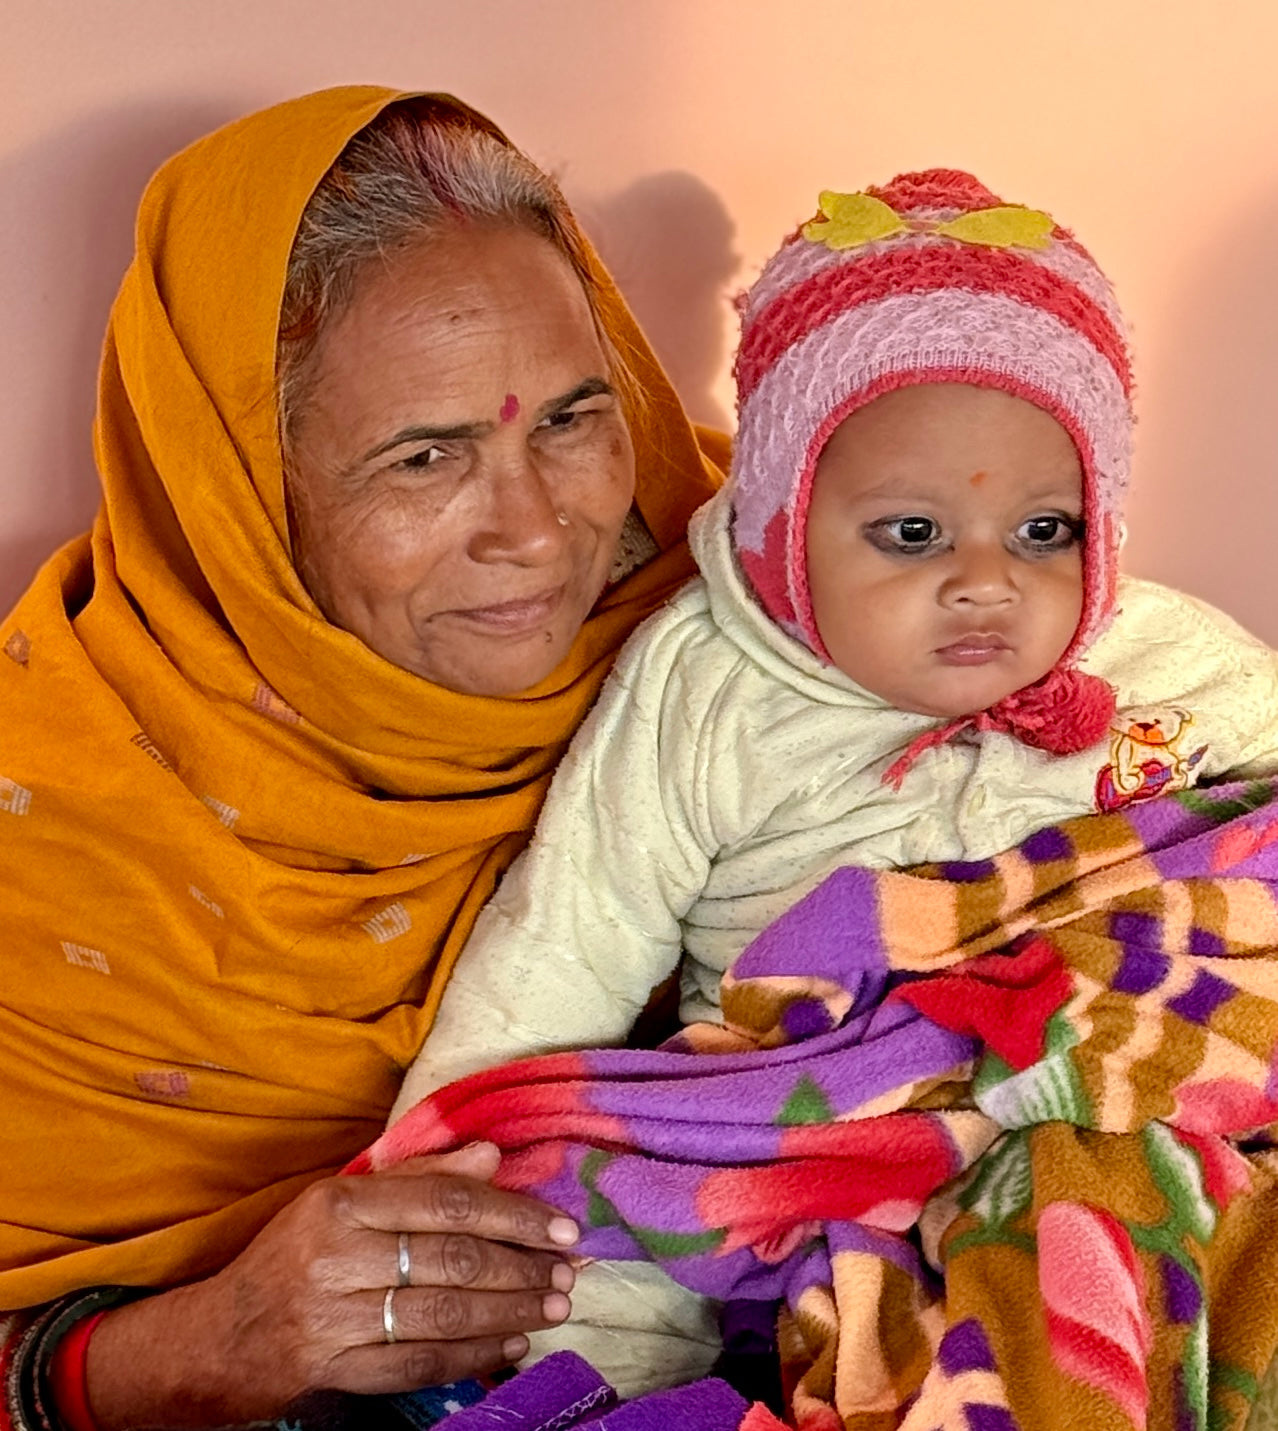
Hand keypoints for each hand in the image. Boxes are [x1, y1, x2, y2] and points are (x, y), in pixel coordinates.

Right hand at [86, 1143, 577, 1427]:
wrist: (220, 1336)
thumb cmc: (294, 1254)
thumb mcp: (344, 1199)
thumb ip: (419, 1176)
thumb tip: (491, 1154)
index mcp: (341, 1202)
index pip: (446, 1203)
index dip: (513, 1214)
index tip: (561, 1227)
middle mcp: (335, 1257)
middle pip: (452, 1261)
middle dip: (521, 1268)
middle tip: (567, 1273)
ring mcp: (332, 1318)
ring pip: (442, 1315)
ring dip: (509, 1312)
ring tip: (553, 1306)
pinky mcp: (333, 1369)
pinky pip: (417, 1364)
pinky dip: (471, 1356)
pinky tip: (510, 1346)